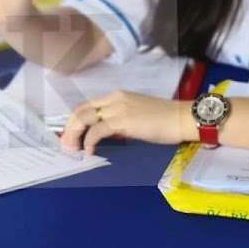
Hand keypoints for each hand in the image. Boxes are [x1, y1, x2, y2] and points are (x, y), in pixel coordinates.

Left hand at [58, 91, 191, 156]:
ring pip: (84, 118)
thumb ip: (119, 120)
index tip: (70, 134)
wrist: (182, 118)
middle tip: (66, 144)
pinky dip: (89, 141)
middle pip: (80, 110)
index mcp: (117, 96)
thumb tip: (105, 133)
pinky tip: (89, 151)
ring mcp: (118, 108)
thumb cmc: (165, 120)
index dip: (74, 120)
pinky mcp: (123, 120)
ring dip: (74, 134)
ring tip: (73, 149)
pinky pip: (97, 130)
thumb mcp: (136, 115)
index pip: (87, 105)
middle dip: (69, 127)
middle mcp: (114, 99)